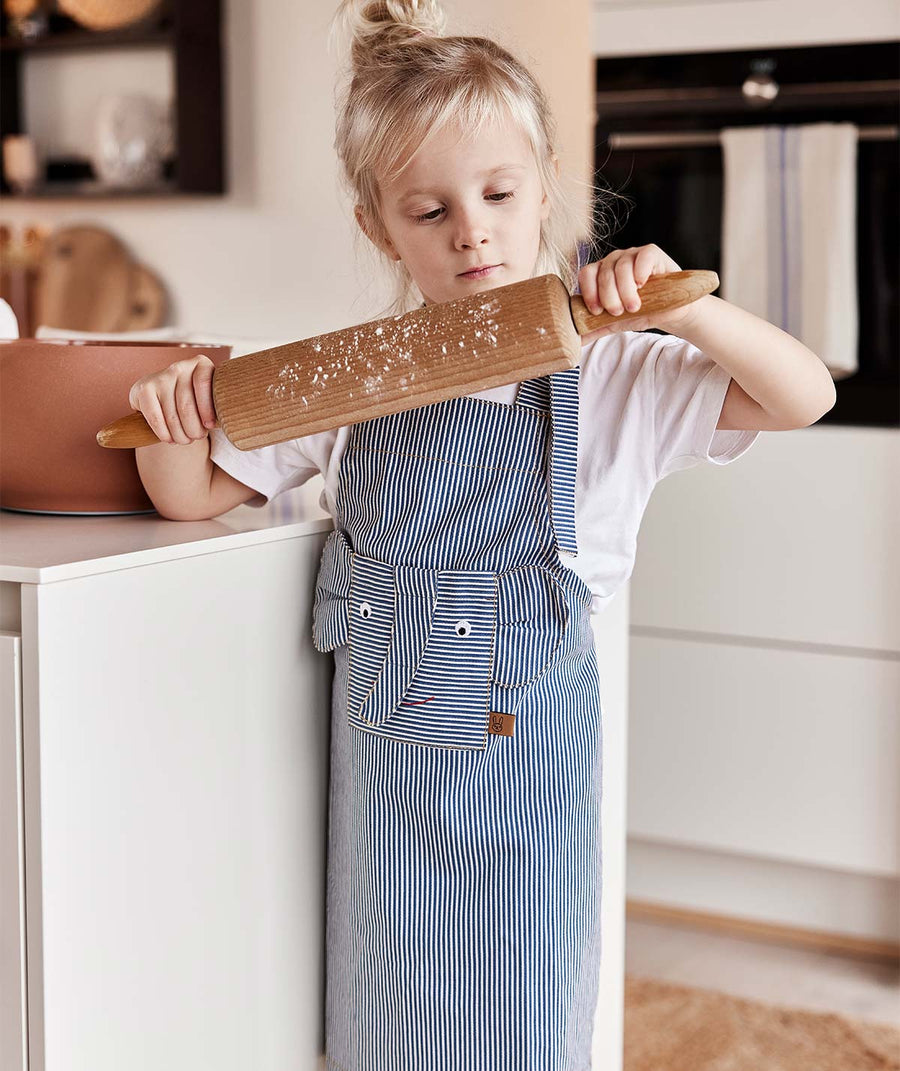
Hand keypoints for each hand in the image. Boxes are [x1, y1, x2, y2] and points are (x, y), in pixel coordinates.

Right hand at [128, 355, 216, 445]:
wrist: (162, 397)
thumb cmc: (195, 401)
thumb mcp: (209, 398)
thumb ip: (218, 405)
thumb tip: (228, 422)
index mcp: (201, 364)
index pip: (204, 384)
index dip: (208, 410)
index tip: (210, 426)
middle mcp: (179, 367)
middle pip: (187, 406)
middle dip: (194, 429)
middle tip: (197, 437)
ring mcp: (160, 377)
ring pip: (172, 416)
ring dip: (180, 435)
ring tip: (185, 440)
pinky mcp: (144, 389)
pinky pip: (155, 418)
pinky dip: (164, 433)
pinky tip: (169, 439)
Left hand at [577, 243, 698, 341]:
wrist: (671, 312)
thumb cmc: (642, 312)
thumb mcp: (616, 322)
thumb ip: (596, 328)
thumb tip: (576, 341)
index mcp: (601, 274)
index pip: (586, 274)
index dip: (589, 292)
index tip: (596, 312)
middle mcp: (614, 261)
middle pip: (604, 273)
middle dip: (609, 296)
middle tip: (618, 312)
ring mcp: (633, 254)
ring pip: (621, 266)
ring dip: (625, 289)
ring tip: (633, 306)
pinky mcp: (651, 253)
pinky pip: (641, 257)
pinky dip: (639, 271)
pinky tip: (642, 285)